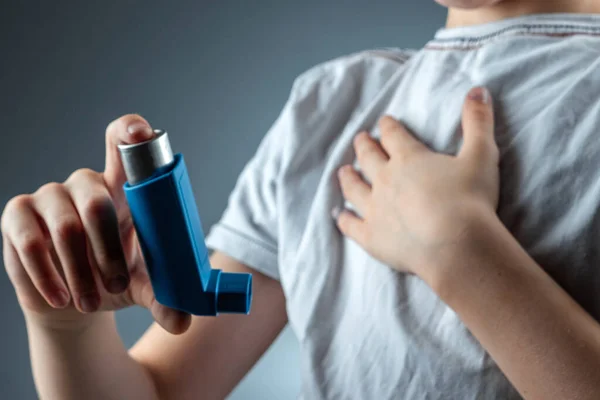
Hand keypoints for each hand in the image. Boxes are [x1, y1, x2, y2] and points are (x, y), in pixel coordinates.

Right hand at [1, 115, 190, 333]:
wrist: (75, 301)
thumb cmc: (115, 277)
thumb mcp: (144, 285)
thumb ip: (164, 297)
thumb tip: (184, 321)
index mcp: (123, 188)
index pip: (124, 144)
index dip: (131, 131)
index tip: (140, 135)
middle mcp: (86, 184)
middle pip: (97, 202)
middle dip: (108, 251)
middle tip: (116, 284)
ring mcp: (50, 196)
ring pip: (65, 227)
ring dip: (81, 271)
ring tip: (90, 302)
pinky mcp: (18, 215)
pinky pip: (30, 241)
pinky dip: (48, 275)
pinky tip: (61, 298)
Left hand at [335, 87, 498, 278]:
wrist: (456, 246)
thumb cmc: (470, 200)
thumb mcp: (481, 155)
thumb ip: (478, 122)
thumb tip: (478, 89)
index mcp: (409, 158)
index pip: (393, 135)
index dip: (388, 127)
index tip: (384, 122)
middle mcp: (385, 180)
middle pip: (369, 157)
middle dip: (364, 146)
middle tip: (360, 139)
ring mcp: (374, 209)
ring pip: (354, 188)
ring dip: (348, 178)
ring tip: (344, 171)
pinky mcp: (371, 237)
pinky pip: (350, 225)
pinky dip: (344, 219)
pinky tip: (339, 216)